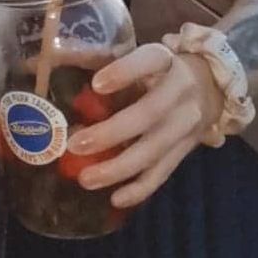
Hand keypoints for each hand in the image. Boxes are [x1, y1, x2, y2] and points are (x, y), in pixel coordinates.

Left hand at [64, 42, 223, 209]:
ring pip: (154, 150)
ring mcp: (186, 124)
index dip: (124, 72)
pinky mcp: (185, 150)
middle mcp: (180, 92)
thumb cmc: (158, 71)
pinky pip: (163, 172)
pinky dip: (140, 188)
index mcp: (165, 62)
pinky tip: (115, 199)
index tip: (96, 84)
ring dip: (119, 168)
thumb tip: (44, 63)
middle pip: (148, 114)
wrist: (212, 87)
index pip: (148, 61)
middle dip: (111, 133)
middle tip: (74, 145)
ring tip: (86, 179)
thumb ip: (101, 61)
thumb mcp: (139, 58)